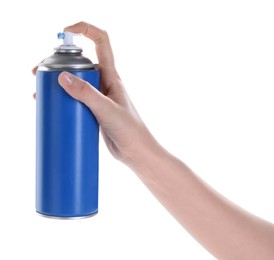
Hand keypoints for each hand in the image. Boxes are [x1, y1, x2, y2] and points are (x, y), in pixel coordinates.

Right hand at [33, 22, 155, 164]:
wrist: (136, 151)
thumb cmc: (130, 129)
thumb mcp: (107, 109)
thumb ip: (86, 94)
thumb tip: (62, 77)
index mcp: (111, 76)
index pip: (101, 43)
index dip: (85, 30)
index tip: (66, 32)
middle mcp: (104, 84)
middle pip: (80, 64)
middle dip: (58, 64)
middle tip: (38, 74)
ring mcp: (98, 98)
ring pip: (75, 84)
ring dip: (57, 85)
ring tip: (39, 94)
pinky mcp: (93, 111)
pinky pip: (76, 101)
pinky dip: (63, 101)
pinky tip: (51, 107)